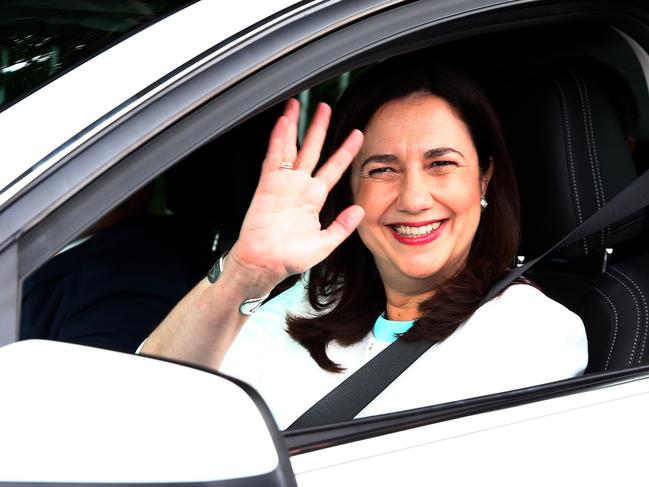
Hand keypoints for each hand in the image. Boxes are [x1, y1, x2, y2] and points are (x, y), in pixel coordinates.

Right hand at [227, 99, 364, 285]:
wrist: (264, 264)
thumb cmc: (289, 258)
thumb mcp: (324, 244)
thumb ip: (341, 226)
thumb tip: (358, 209)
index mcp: (314, 199)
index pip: (333, 168)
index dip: (345, 151)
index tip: (357, 135)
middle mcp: (299, 187)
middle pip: (312, 150)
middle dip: (318, 128)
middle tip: (325, 107)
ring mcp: (282, 184)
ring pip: (290, 148)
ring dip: (294, 126)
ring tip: (297, 105)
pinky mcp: (267, 185)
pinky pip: (273, 157)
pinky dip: (277, 139)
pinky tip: (282, 123)